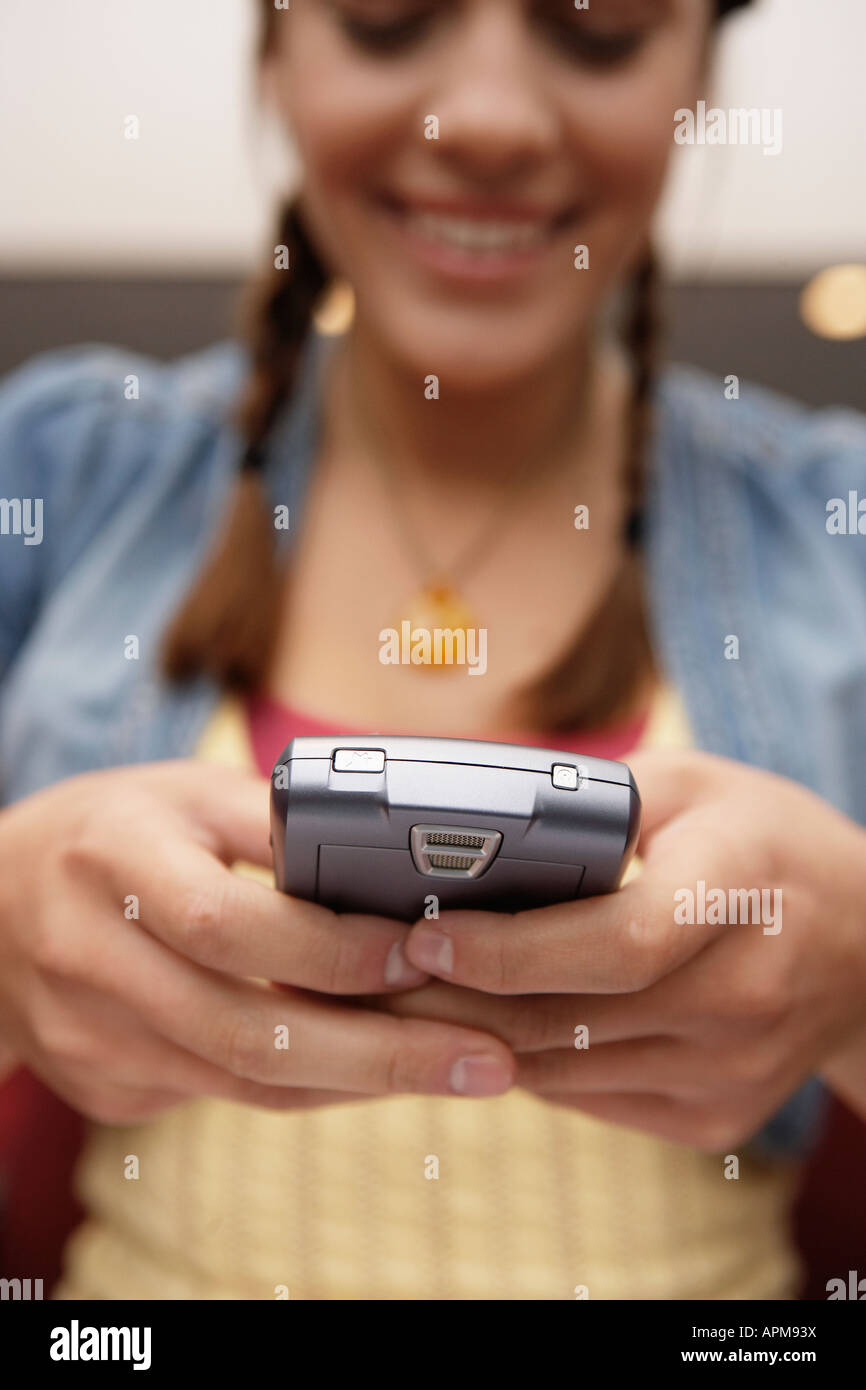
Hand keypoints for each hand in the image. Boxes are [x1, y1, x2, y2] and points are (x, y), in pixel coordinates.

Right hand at [0, 762, 514, 1123]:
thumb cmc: (112, 831)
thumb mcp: (185, 792)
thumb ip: (278, 818)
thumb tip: (393, 848)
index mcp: (115, 862)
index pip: (232, 924)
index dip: (334, 949)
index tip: (425, 953)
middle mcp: (92, 958)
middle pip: (248, 1032)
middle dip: (383, 1054)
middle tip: (486, 1058)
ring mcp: (90, 1035)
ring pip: (244, 1081)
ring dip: (361, 1082)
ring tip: (457, 1069)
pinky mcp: (101, 1082)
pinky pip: (225, 1096)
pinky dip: (309, 1087)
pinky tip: (373, 1069)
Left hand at [373, 750, 865, 1150]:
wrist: (864, 943)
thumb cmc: (763, 843)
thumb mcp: (690, 784)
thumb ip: (591, 802)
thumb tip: (470, 832)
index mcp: (736, 891)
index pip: (613, 943)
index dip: (507, 950)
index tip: (423, 936)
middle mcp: (743, 994)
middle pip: (573, 1021)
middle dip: (454, 1003)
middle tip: (373, 977)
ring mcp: (733, 1067)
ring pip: (570, 1072)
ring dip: (475, 1042)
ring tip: (404, 1005)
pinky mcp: (718, 1115)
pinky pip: (593, 1101)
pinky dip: (530, 1067)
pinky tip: (484, 1031)